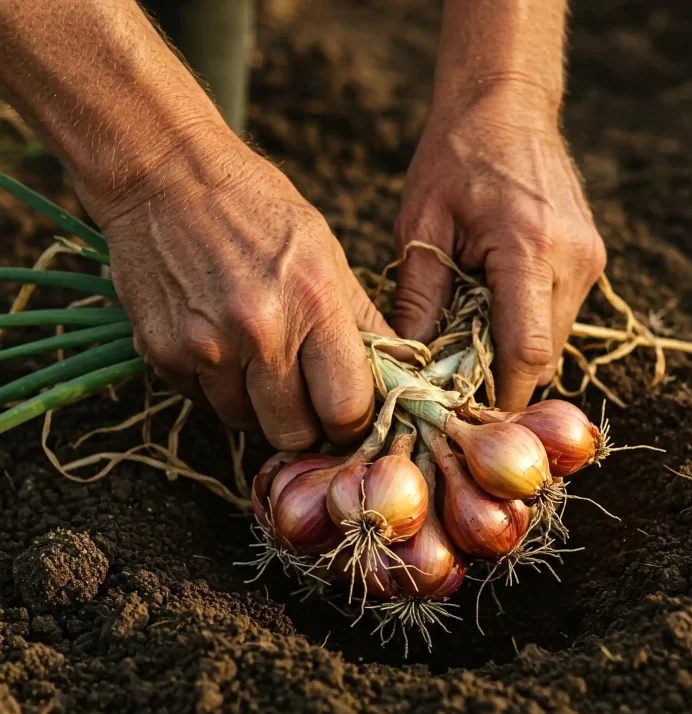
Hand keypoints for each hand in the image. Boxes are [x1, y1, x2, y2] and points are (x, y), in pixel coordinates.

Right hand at [85, 127, 392, 448]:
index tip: (344, 415)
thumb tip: (400, 369)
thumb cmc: (255, 208)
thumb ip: (363, 319)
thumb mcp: (326, 252)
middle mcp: (260, 332)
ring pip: (244, 422)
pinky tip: (216, 342)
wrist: (164, 174)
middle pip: (293, 433)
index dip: (350, 422)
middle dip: (304, 424)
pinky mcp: (162, 353)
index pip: (346, 408)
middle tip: (301, 398)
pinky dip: (214, 386)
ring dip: (255, 405)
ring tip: (253, 357)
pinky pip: (201, 402)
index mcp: (314, 303)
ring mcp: (207, 346)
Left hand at [393, 88, 606, 410]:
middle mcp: (573, 261)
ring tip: (467, 342)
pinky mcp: (590, 259)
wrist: (506, 105)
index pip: (527, 354)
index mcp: (531, 249)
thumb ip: (420, 301)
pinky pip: (557, 316)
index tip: (462, 413)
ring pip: (553, 342)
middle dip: (499, 378)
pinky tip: (491, 314)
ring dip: (512, 354)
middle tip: (453, 381)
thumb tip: (411, 366)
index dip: (497, 395)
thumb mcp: (421, 228)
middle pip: (543, 357)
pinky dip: (524, 328)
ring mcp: (589, 261)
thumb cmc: (454, 159)